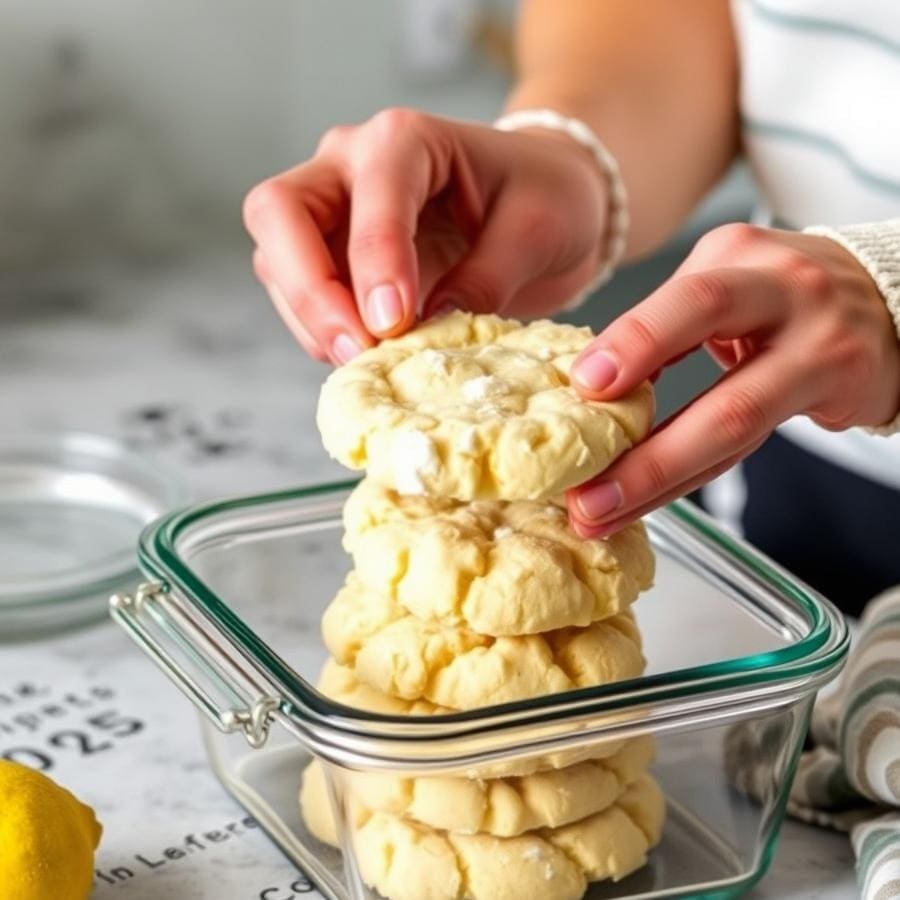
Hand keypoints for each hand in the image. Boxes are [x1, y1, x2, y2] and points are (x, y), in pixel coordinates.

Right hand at [243, 108, 606, 363]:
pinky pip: (296, 295)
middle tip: (356, 349)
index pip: (369, 192)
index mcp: (407, 138)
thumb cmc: (546, 198)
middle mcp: (350, 162)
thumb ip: (484, 278)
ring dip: (311, 320)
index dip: (374, 260)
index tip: (394, 324)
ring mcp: (330, 208)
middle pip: (279, 212)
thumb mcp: (536, 232)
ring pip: (275, 259)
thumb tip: (423, 330)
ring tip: (366, 362)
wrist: (544, 199)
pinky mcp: (328, 255)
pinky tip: (364, 356)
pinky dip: (320, 332)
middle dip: (310, 289)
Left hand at [566, 223, 899, 536]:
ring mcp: (817, 338)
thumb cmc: (783, 301)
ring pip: (732, 415)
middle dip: (640, 403)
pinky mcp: (839, 386)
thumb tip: (588, 386)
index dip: (632, 342)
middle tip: (586, 475)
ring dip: (656, 473)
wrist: (884, 307)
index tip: (582, 384)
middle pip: (708, 331)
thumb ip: (662, 329)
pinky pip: (751, 444)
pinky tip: (646, 499)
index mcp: (735, 255)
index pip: (678, 301)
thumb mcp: (724, 286)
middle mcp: (779, 286)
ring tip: (599, 510)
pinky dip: (690, 475)